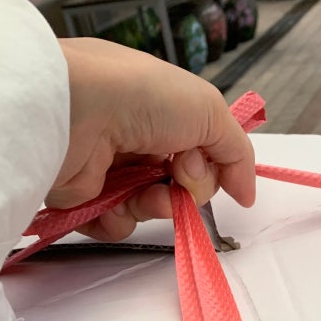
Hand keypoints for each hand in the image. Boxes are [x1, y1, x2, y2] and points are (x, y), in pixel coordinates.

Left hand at [48, 38, 255, 240]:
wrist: (74, 111)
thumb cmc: (140, 97)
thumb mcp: (208, 110)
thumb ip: (236, 152)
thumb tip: (246, 193)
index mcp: (158, 108)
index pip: (196, 149)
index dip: (209, 166)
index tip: (208, 170)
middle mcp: (132, 136)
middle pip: (177, 183)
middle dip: (186, 189)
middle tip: (179, 178)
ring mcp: (106, 166)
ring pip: (149, 206)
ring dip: (156, 207)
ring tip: (147, 196)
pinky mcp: (81, 196)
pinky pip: (114, 222)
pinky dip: (119, 219)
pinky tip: (113, 202)